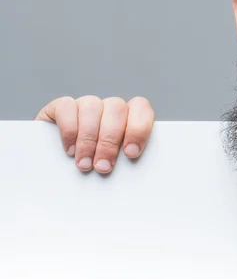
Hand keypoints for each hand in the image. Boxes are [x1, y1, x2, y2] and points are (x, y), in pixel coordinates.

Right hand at [35, 96, 154, 173]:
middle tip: (103, 167)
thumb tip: (133, 174)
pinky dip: (69, 129)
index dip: (138, 128)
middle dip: (109, 141)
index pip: (141, 107)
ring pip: (92, 106)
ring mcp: (85, 104)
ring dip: (89, 138)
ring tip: (85, 164)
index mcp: (128, 116)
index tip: (131, 153)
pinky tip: (70, 150)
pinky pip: (67, 106)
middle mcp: (108, 107)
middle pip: (116, 108)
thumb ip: (126, 162)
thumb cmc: (95, 168)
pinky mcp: (60, 107)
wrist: (54, 171)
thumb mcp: (114, 165)